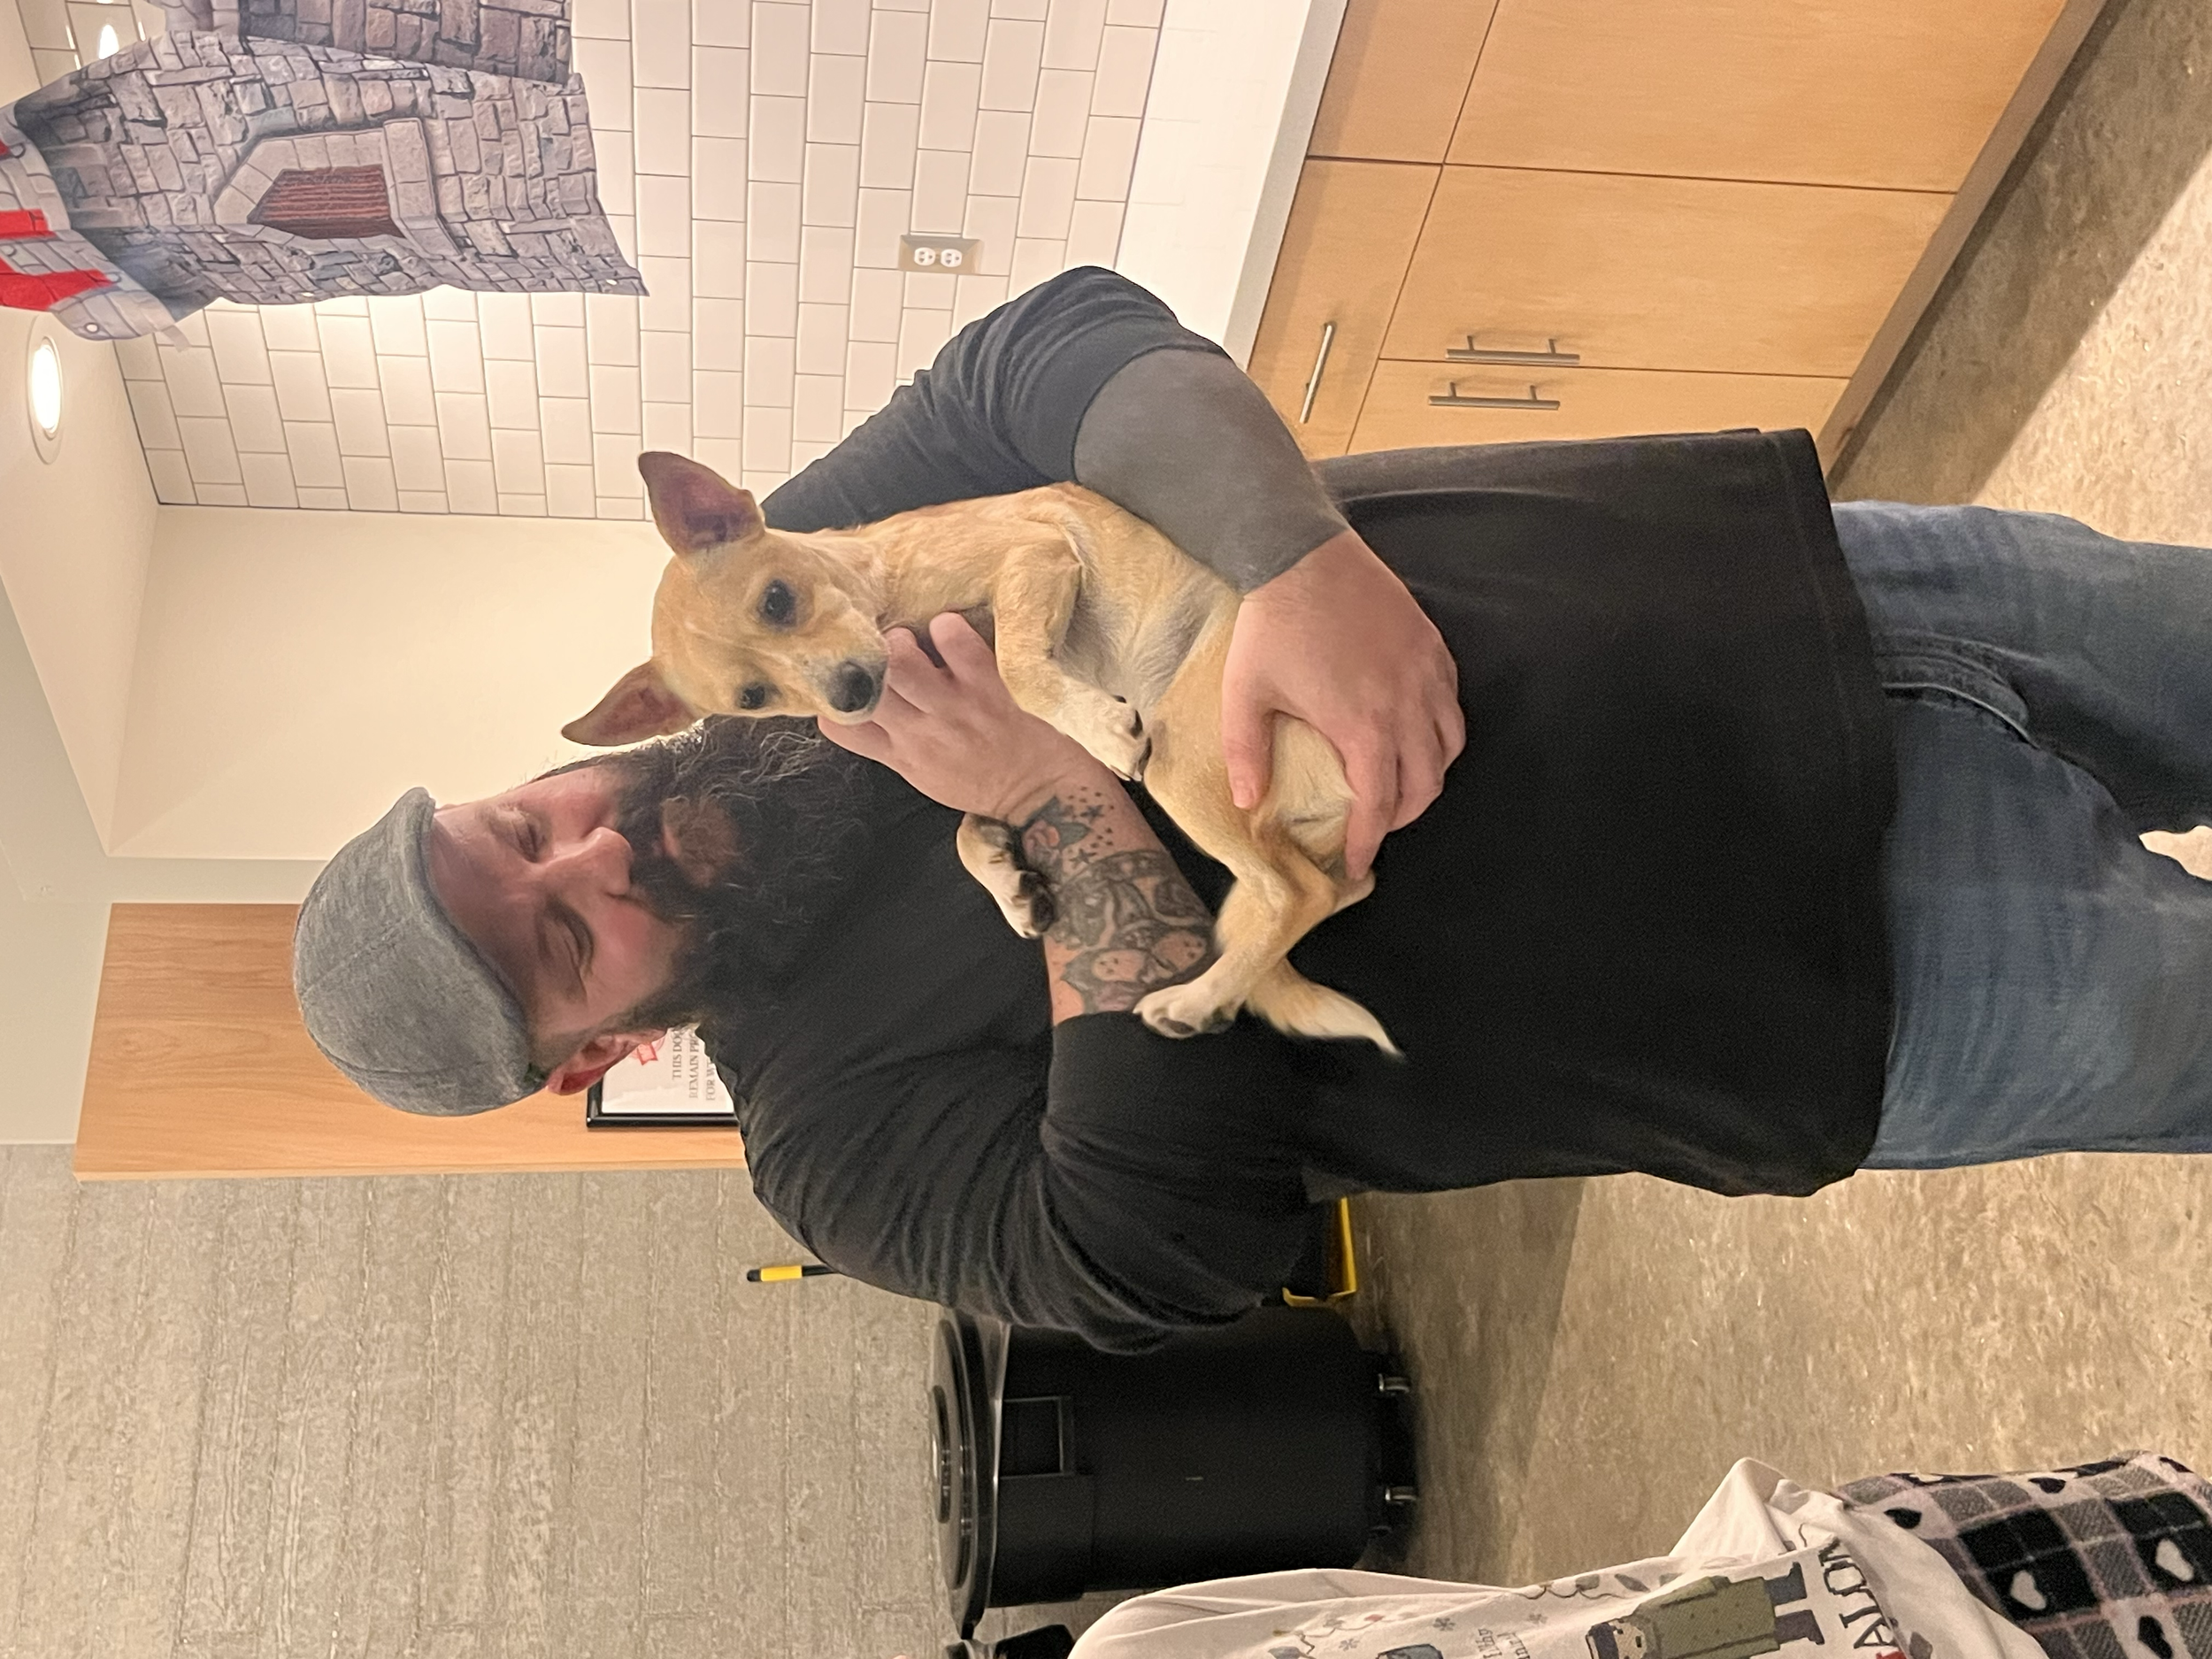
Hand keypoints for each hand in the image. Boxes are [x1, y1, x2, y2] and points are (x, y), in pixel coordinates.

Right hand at [817, 613, 1113, 822]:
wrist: (1040, 793)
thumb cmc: (981, 780)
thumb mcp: (924, 773)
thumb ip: (891, 742)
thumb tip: (862, 705)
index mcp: (900, 754)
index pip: (840, 726)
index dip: (833, 696)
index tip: (845, 678)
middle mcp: (918, 733)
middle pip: (864, 686)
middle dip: (866, 657)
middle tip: (883, 650)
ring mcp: (952, 711)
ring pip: (901, 662)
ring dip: (900, 640)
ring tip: (913, 639)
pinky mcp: (986, 692)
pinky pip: (957, 646)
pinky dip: (947, 628)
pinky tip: (949, 629)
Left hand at [1221, 528, 1463, 879]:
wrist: (1302, 553)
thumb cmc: (1271, 625)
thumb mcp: (1244, 695)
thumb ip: (1246, 754)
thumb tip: (1248, 803)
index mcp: (1362, 725)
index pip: (1379, 803)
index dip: (1368, 841)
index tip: (1356, 864)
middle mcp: (1406, 705)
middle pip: (1426, 784)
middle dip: (1402, 816)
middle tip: (1374, 827)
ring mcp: (1426, 673)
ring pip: (1449, 746)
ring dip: (1428, 776)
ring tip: (1399, 785)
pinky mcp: (1433, 646)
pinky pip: (1452, 705)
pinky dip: (1440, 732)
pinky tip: (1413, 733)